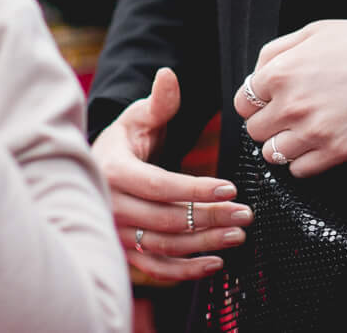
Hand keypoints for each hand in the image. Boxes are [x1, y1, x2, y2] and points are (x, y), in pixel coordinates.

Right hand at [94, 68, 253, 283]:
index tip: (230, 188)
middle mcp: (111, 207)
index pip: (159, 185)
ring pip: (165, 246)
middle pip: (166, 219)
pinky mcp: (126, 251)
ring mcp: (117, 233)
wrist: (100, 169)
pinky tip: (216, 264)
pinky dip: (186, 271)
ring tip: (238, 234)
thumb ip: (159, 101)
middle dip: (210, 217)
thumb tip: (169, 74)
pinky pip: (157, 268)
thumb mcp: (138, 116)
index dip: (196, 189)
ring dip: (204, 243)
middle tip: (246, 213)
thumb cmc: (125, 140)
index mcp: (113, 171)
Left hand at [235, 20, 346, 178]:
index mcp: (280, 74)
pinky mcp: (333, 151)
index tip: (268, 101)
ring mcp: (311, 132)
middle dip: (268, 122)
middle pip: (255, 130)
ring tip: (300, 130)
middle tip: (286, 114)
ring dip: (282, 143)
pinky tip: (316, 142)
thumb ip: (274, 52)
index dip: (256, 101)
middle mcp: (290, 106)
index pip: (243, 102)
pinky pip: (299, 169)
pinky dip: (303, 159)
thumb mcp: (310, 32)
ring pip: (272, 153)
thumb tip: (257, 75)